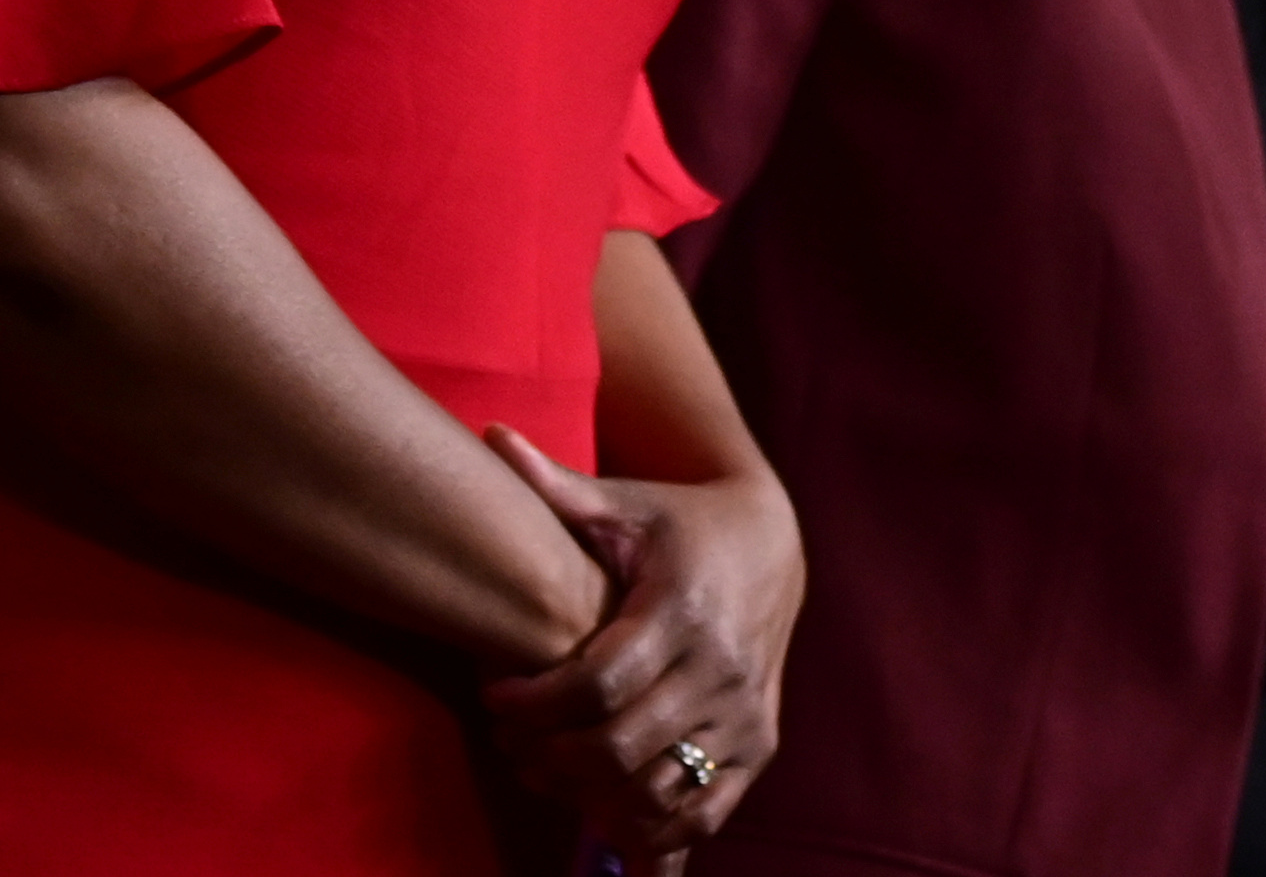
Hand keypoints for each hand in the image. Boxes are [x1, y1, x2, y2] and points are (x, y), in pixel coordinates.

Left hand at [479, 423, 802, 865]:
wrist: (774, 545)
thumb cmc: (681, 523)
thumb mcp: (627, 502)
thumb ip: (557, 486)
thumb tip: (491, 436)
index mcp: (683, 606)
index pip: (598, 684)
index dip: (533, 705)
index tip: (494, 696)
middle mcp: (722, 666)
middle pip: (617, 748)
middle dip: (545, 758)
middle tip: (509, 741)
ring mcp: (746, 712)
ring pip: (654, 791)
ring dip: (585, 798)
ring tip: (546, 768)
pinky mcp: (759, 746)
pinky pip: (701, 814)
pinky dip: (650, 830)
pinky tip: (603, 809)